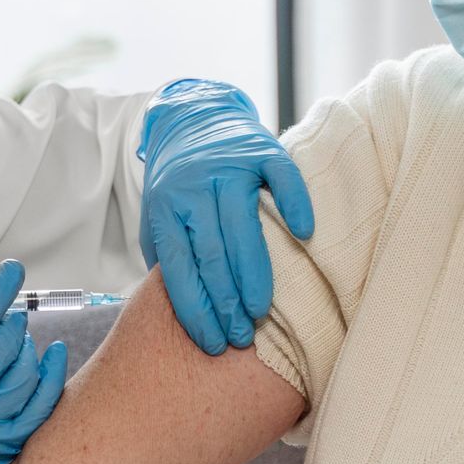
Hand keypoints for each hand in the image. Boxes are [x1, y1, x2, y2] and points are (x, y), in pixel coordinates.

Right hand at [0, 260, 66, 463]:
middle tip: (4, 314)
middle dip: (8, 319)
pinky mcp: (3, 447)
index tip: (11, 271)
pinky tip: (52, 357)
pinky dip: (50, 377)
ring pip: (25, 369)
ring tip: (13, 339)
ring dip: (24, 346)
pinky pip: (39, 406)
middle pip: (5, 340)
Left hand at [138, 79, 313, 354]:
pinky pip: (281, 178)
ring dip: (253, 273)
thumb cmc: (179, 185)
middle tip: (241, 336)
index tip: (213, 343)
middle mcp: (193, 186)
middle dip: (225, 302)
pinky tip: (304, 235)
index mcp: (165, 208)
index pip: (179, 269)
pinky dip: (293, 204)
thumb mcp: (159, 219)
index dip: (196, 310)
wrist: (193, 120)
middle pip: (210, 254)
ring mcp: (228, 166)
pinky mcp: (261, 149)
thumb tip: (187, 313)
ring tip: (260, 310)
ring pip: (241, 226)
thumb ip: (168, 258)